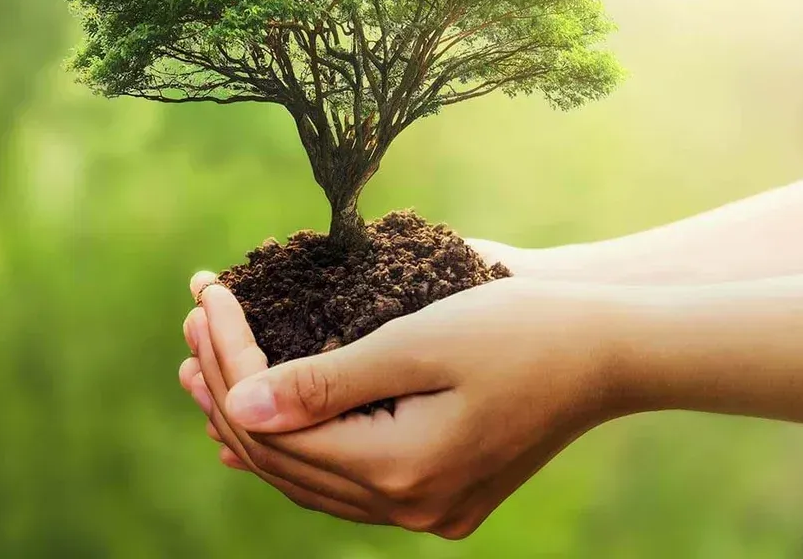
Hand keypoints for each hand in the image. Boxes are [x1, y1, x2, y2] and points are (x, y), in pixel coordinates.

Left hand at [180, 271, 623, 537]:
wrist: (612, 351)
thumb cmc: (520, 328)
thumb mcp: (415, 342)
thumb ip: (322, 382)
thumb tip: (238, 406)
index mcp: (399, 469)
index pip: (273, 422)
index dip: (227, 359)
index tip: (206, 294)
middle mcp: (408, 506)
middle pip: (281, 457)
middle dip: (225, 386)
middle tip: (190, 324)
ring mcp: (426, 509)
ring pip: (306, 476)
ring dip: (251, 419)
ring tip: (203, 366)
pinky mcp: (440, 495)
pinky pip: (342, 482)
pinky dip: (297, 445)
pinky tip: (262, 415)